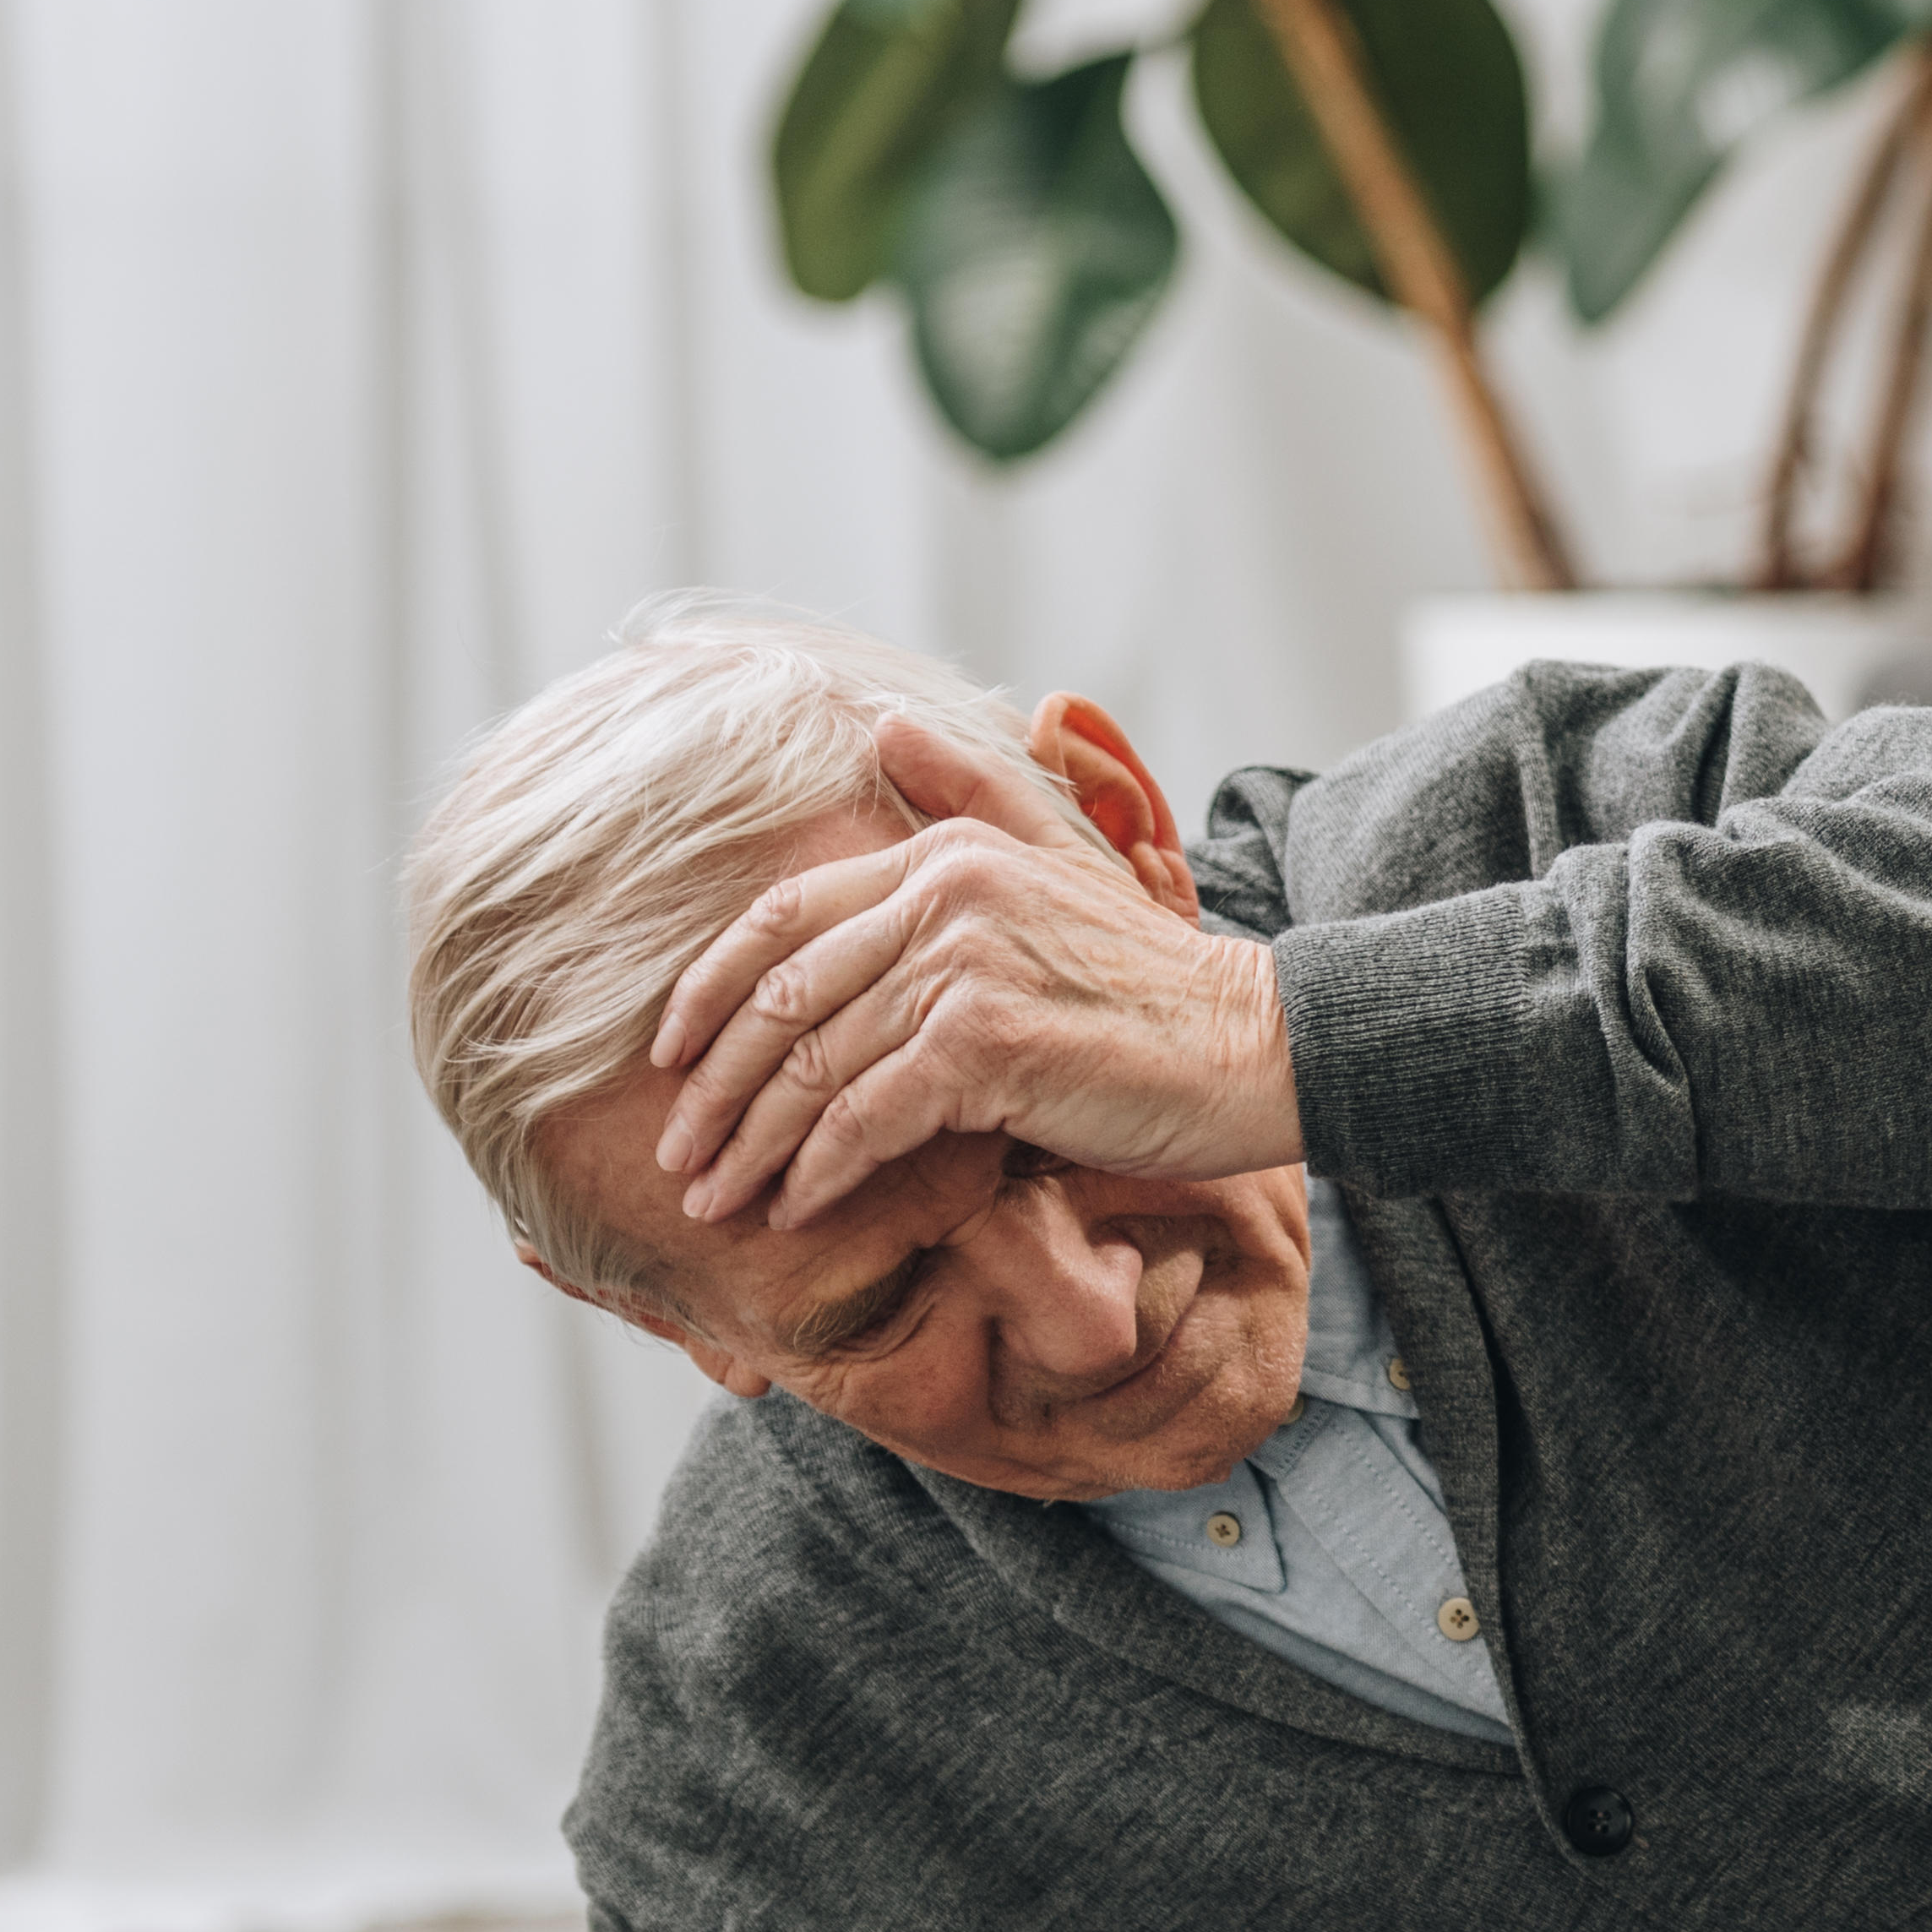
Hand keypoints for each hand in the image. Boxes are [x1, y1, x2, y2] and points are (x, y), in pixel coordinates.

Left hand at [653, 712, 1296, 1229]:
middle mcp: (945, 895)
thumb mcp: (1062, 864)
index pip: (782, 917)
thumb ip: (975, 796)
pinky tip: (797, 1206)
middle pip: (781, 1000)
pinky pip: (864, 1118)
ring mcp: (963, 967)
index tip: (671, 1058)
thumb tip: (887, 725)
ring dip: (752, 1146)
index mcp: (948, 853)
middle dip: (713, 1090)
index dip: (709, 991)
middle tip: (678, 1155)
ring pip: (812, 1067)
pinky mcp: (985, 1045)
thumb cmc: (1156, 984)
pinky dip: (818, 1170)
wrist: (1260, 1045)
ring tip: (718, 1198)